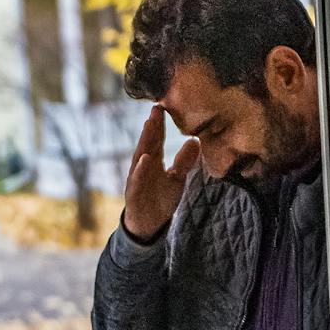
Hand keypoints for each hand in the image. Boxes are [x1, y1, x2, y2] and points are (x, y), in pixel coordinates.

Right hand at [123, 105, 198, 242]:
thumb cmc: (161, 199)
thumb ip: (185, 162)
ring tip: (150, 125)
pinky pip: (136, 180)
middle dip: (152, 126)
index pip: (157, 139)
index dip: (161, 124)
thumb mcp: (177, 179)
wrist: (149, 224)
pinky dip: (140, 170)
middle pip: (148, 143)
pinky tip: (144, 159)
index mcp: (154, 161)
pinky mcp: (134, 193)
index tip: (165, 105)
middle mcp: (143, 166)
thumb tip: (196, 141)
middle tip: (157, 107)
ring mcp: (137, 178)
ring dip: (144, 141)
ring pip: (140, 156)